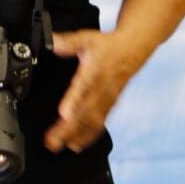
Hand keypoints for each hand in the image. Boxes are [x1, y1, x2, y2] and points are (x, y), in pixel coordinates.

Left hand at [44, 29, 137, 153]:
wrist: (132, 51)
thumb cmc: (108, 46)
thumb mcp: (87, 38)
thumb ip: (68, 42)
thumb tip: (52, 41)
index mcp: (95, 72)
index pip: (83, 88)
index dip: (73, 101)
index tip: (63, 113)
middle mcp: (102, 89)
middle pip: (85, 112)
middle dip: (69, 128)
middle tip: (53, 140)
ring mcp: (106, 100)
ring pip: (92, 122)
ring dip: (76, 135)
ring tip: (60, 145)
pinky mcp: (109, 106)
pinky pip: (98, 124)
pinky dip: (87, 136)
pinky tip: (75, 144)